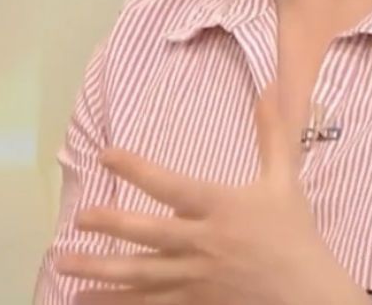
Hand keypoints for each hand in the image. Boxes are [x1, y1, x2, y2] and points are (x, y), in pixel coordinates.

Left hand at [55, 87, 368, 304]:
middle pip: (147, 233)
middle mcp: (203, 243)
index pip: (171, 184)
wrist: (308, 295)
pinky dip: (119, 304)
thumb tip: (270, 87)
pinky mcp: (195, 304)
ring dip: (98, 269)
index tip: (105, 153)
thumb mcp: (284, 181)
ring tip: (63, 263)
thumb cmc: (295, 236)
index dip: (136, 168)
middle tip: (78, 218)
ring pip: (140, 274)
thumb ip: (273, 134)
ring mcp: (196, 278)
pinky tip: (87, 300)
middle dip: (108, 224)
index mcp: (220, 207)